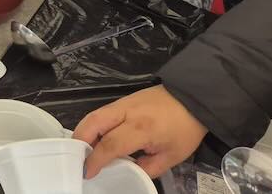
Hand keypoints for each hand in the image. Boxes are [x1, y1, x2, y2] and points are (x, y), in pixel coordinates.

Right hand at [73, 85, 208, 178]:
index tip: (88, 172)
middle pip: (93, 123)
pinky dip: (93, 125)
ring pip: (93, 115)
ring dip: (84, 132)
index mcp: (141, 128)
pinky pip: (101, 112)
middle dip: (79, 141)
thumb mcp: (171, 157)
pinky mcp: (123, 100)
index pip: (109, 144)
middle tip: (77, 158)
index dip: (95, 160)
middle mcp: (127, 112)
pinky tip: (97, 138)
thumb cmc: (185, 129)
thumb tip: (128, 170)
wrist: (194, 99)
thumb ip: (147, 168)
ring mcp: (123, 103)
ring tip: (85, 150)